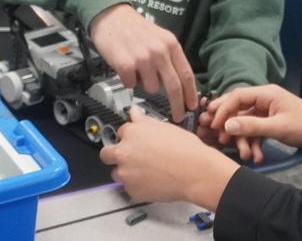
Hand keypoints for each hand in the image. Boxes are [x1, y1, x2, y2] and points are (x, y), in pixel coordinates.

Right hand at [89, 3, 197, 121]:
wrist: (111, 16)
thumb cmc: (135, 29)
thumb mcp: (160, 38)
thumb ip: (170, 58)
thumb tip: (179, 85)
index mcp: (171, 45)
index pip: (186, 74)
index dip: (191, 93)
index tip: (192, 106)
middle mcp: (159, 51)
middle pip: (174, 86)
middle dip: (177, 105)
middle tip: (178, 116)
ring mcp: (143, 58)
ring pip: (151, 88)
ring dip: (144, 85)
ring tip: (137, 69)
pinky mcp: (125, 64)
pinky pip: (131, 84)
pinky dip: (128, 81)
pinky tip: (125, 67)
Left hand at [100, 109, 238, 208]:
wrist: (194, 171)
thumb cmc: (185, 150)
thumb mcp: (165, 127)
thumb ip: (144, 120)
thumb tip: (134, 112)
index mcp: (132, 132)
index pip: (121, 132)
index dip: (130, 137)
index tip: (136, 141)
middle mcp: (124, 152)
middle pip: (107, 153)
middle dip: (115, 154)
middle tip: (132, 157)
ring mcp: (126, 173)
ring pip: (117, 172)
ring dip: (127, 172)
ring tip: (147, 171)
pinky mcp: (131, 190)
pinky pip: (129, 188)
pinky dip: (138, 186)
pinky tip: (153, 180)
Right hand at [206, 84, 301, 160]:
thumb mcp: (277, 128)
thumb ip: (251, 126)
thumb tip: (227, 126)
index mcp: (266, 93)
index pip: (237, 96)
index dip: (223, 110)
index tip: (214, 126)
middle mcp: (265, 98)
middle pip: (238, 108)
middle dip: (230, 126)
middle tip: (220, 140)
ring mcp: (268, 110)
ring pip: (246, 122)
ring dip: (244, 139)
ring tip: (245, 155)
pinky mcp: (271, 121)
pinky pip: (256, 130)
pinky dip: (254, 142)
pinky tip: (256, 156)